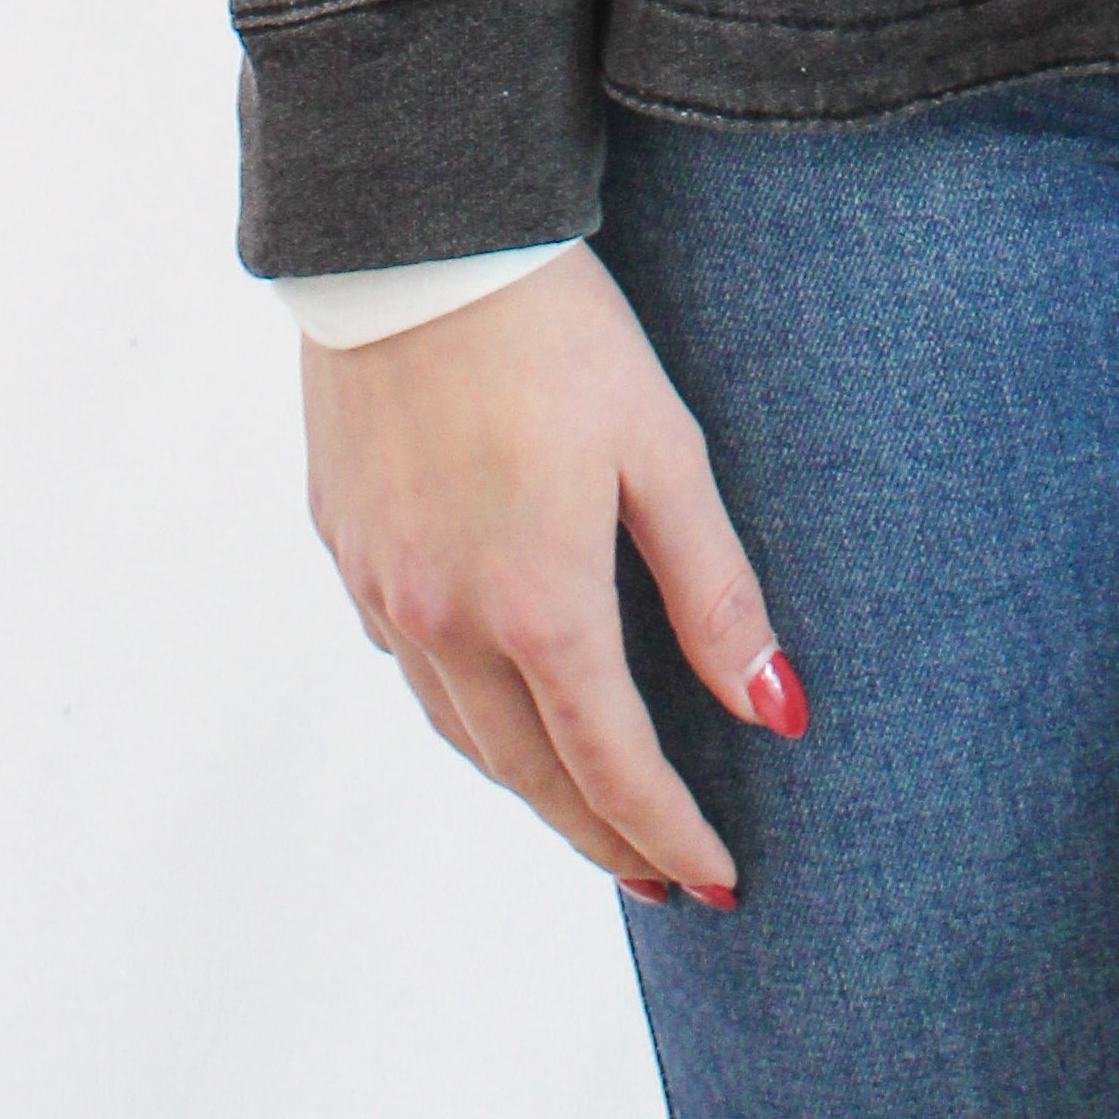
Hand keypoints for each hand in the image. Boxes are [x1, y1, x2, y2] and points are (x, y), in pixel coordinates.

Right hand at [300, 241, 804, 898]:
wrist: (412, 237)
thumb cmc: (558, 331)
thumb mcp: (663, 448)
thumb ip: (717, 591)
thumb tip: (777, 712)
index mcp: (537, 604)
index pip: (612, 767)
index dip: (669, 832)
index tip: (718, 881)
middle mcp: (445, 619)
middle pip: (529, 773)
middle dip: (601, 835)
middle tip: (658, 876)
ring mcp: (380, 588)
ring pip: (459, 731)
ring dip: (527, 784)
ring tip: (587, 811)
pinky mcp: (342, 545)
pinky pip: (406, 663)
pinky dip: (461, 706)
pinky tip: (494, 698)